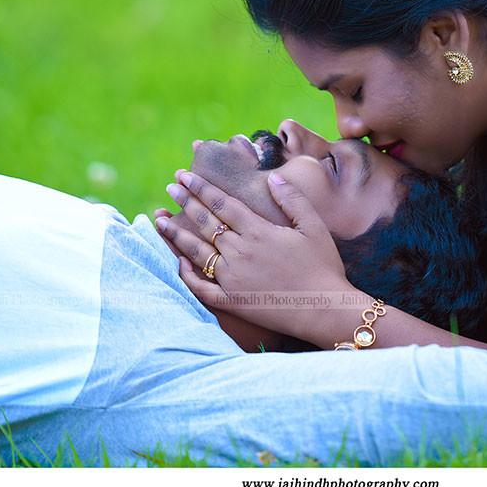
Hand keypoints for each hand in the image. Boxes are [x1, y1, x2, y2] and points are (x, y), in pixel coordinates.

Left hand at [156, 170, 357, 342]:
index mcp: (258, 232)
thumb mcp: (314, 226)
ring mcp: (232, 279)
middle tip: (171, 187)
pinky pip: (201, 288)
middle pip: (205, 223)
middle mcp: (240, 253)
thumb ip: (292, 199)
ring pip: (196, 252)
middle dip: (186, 202)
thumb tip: (272, 177)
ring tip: (161, 220)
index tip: (184, 176)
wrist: (325, 310)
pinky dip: (186, 275)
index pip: (222, 204)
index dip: (201, 188)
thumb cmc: (324, 266)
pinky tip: (177, 263)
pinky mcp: (232, 302)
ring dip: (177, 234)